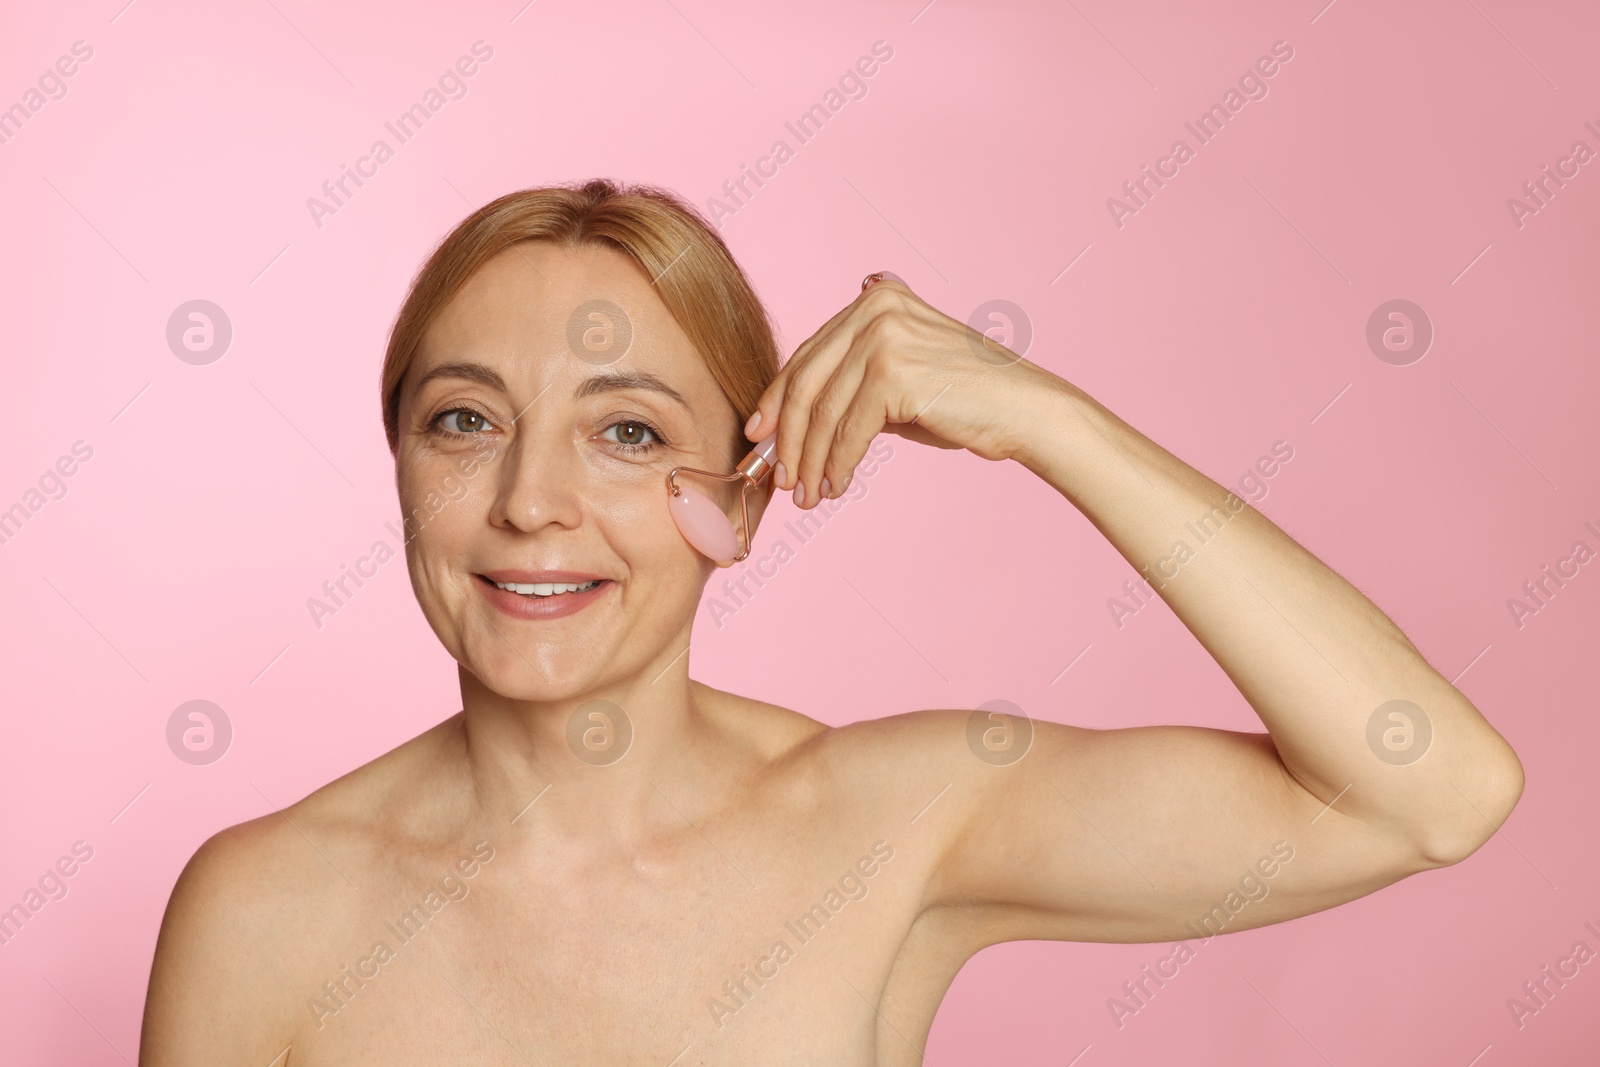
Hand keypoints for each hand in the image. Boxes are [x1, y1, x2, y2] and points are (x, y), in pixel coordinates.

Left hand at [743, 271, 1059, 507]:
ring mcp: (884, 337)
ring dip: (810, 460)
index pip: (809, 355)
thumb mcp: (899, 378)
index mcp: (874, 299)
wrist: (1023, 410)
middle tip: (780, 478)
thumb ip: (853, 382)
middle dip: (787, 438)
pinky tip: (836, 486)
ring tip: (807, 493)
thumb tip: (787, 421)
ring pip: (824, 412)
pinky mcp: (893, 373)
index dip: (778, 401)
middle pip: (808, 382)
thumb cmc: (964, 400)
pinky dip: (837, 465)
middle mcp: (875, 308)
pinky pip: (849, 431)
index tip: (759, 437)